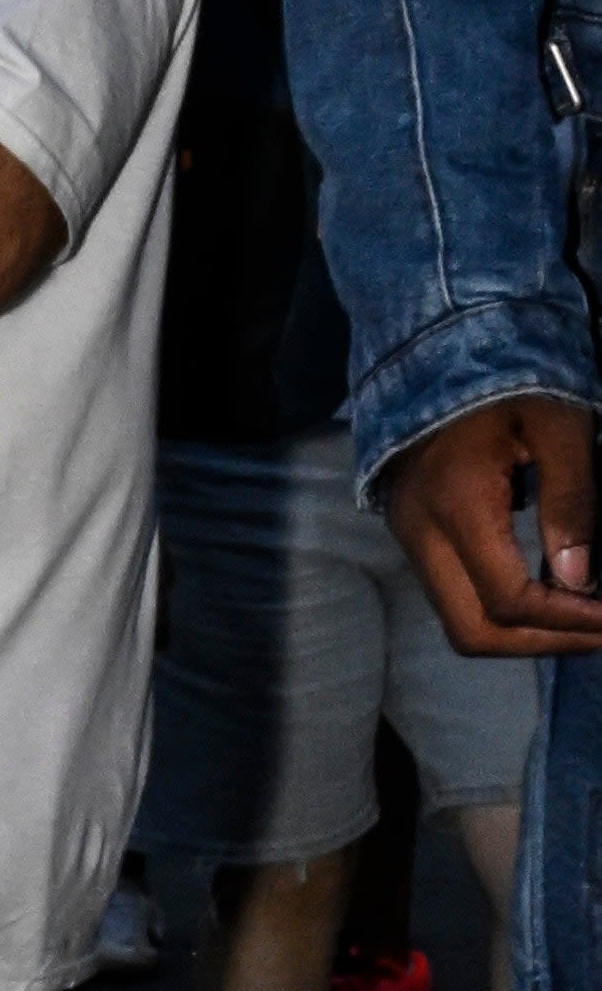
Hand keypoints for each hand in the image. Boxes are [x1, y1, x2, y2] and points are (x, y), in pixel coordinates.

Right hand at [378, 394, 601, 656]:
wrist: (436, 347)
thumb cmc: (509, 381)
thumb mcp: (560, 427)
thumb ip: (572, 501)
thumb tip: (579, 580)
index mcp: (456, 505)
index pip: (507, 600)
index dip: (568, 624)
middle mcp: (419, 529)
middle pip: (472, 631)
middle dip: (543, 644)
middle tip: (598, 632)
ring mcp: (408, 531)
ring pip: (460, 618)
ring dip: (523, 631)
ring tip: (580, 615)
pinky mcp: (411, 527)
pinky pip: (454, 592)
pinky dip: (502, 607)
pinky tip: (546, 586)